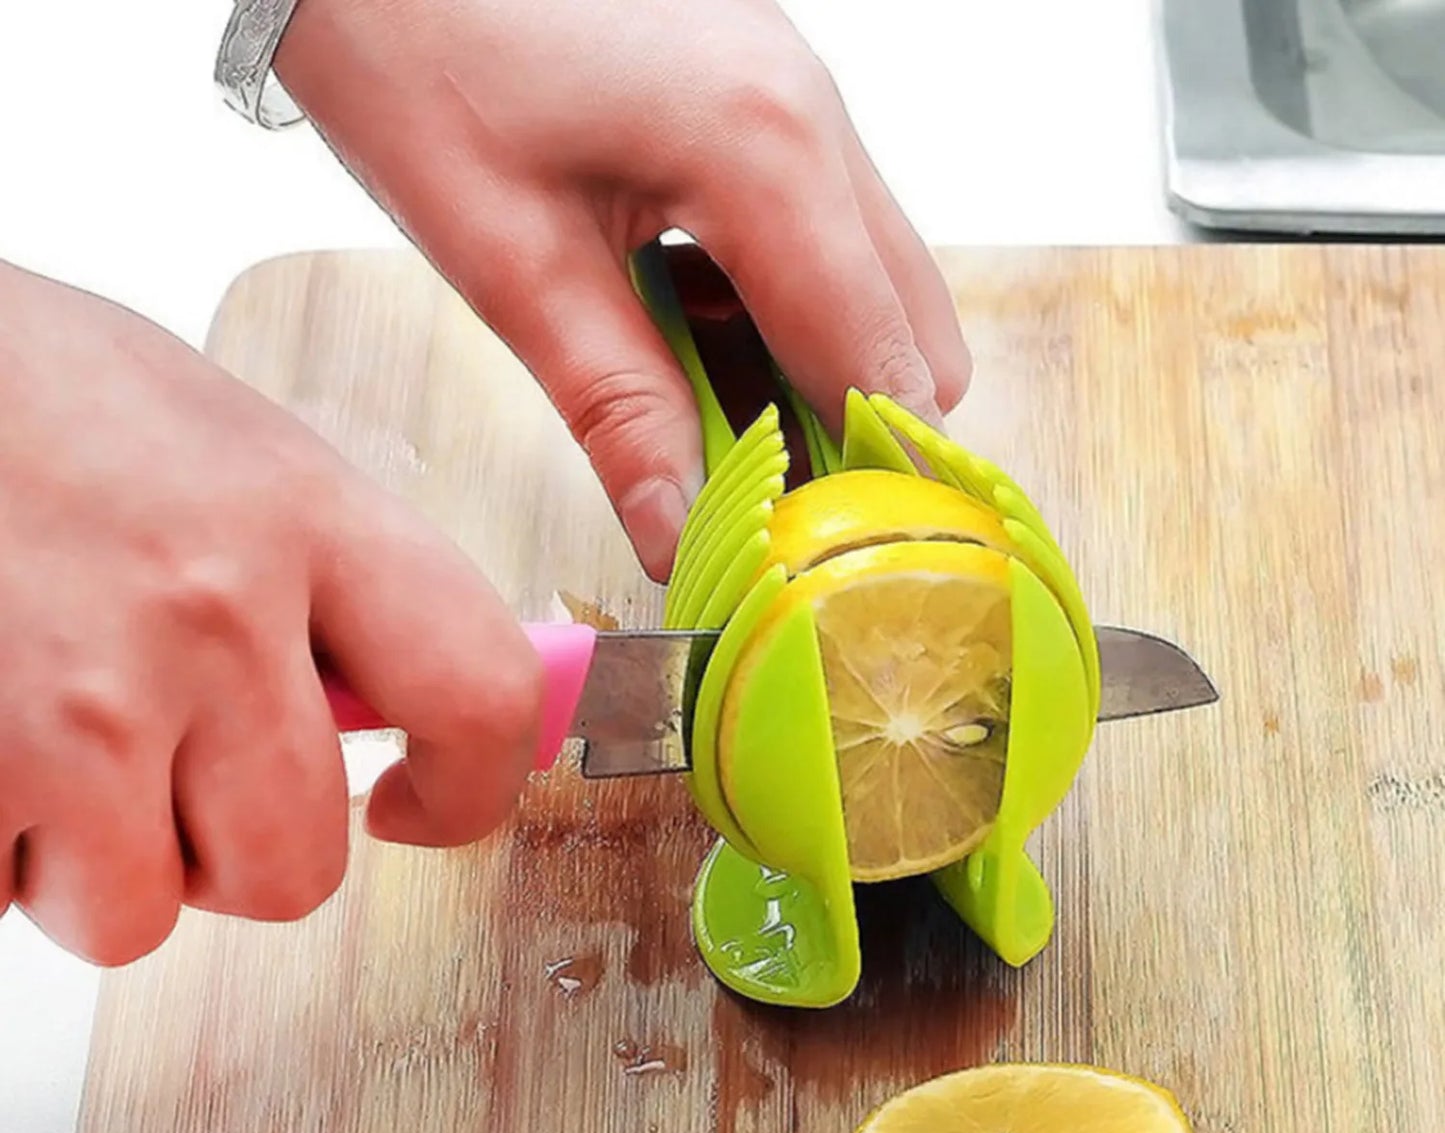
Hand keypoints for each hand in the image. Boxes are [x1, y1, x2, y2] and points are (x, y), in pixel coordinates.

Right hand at [0, 262, 541, 965]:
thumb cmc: (26, 395)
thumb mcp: (216, 441)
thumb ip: (320, 573)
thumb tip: (387, 698)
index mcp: (300, 511)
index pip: (478, 693)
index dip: (469, 789)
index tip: (414, 807)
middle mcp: (210, 612)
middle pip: (294, 871)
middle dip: (230, 859)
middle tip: (172, 785)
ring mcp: (79, 703)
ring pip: (135, 917)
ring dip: (90, 865)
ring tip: (39, 748)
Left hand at [276, 0, 970, 580]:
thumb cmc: (419, 54)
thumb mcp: (512, 262)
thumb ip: (618, 410)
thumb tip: (684, 535)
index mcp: (766, 149)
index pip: (876, 360)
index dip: (862, 479)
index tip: (819, 561)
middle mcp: (815, 113)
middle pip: (910, 329)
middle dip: (850, 431)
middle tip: (756, 500)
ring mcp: (801, 97)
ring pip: (879, 285)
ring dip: (816, 374)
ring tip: (708, 423)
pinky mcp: (767, 100)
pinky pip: (827, 239)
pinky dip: (785, 315)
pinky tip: (695, 339)